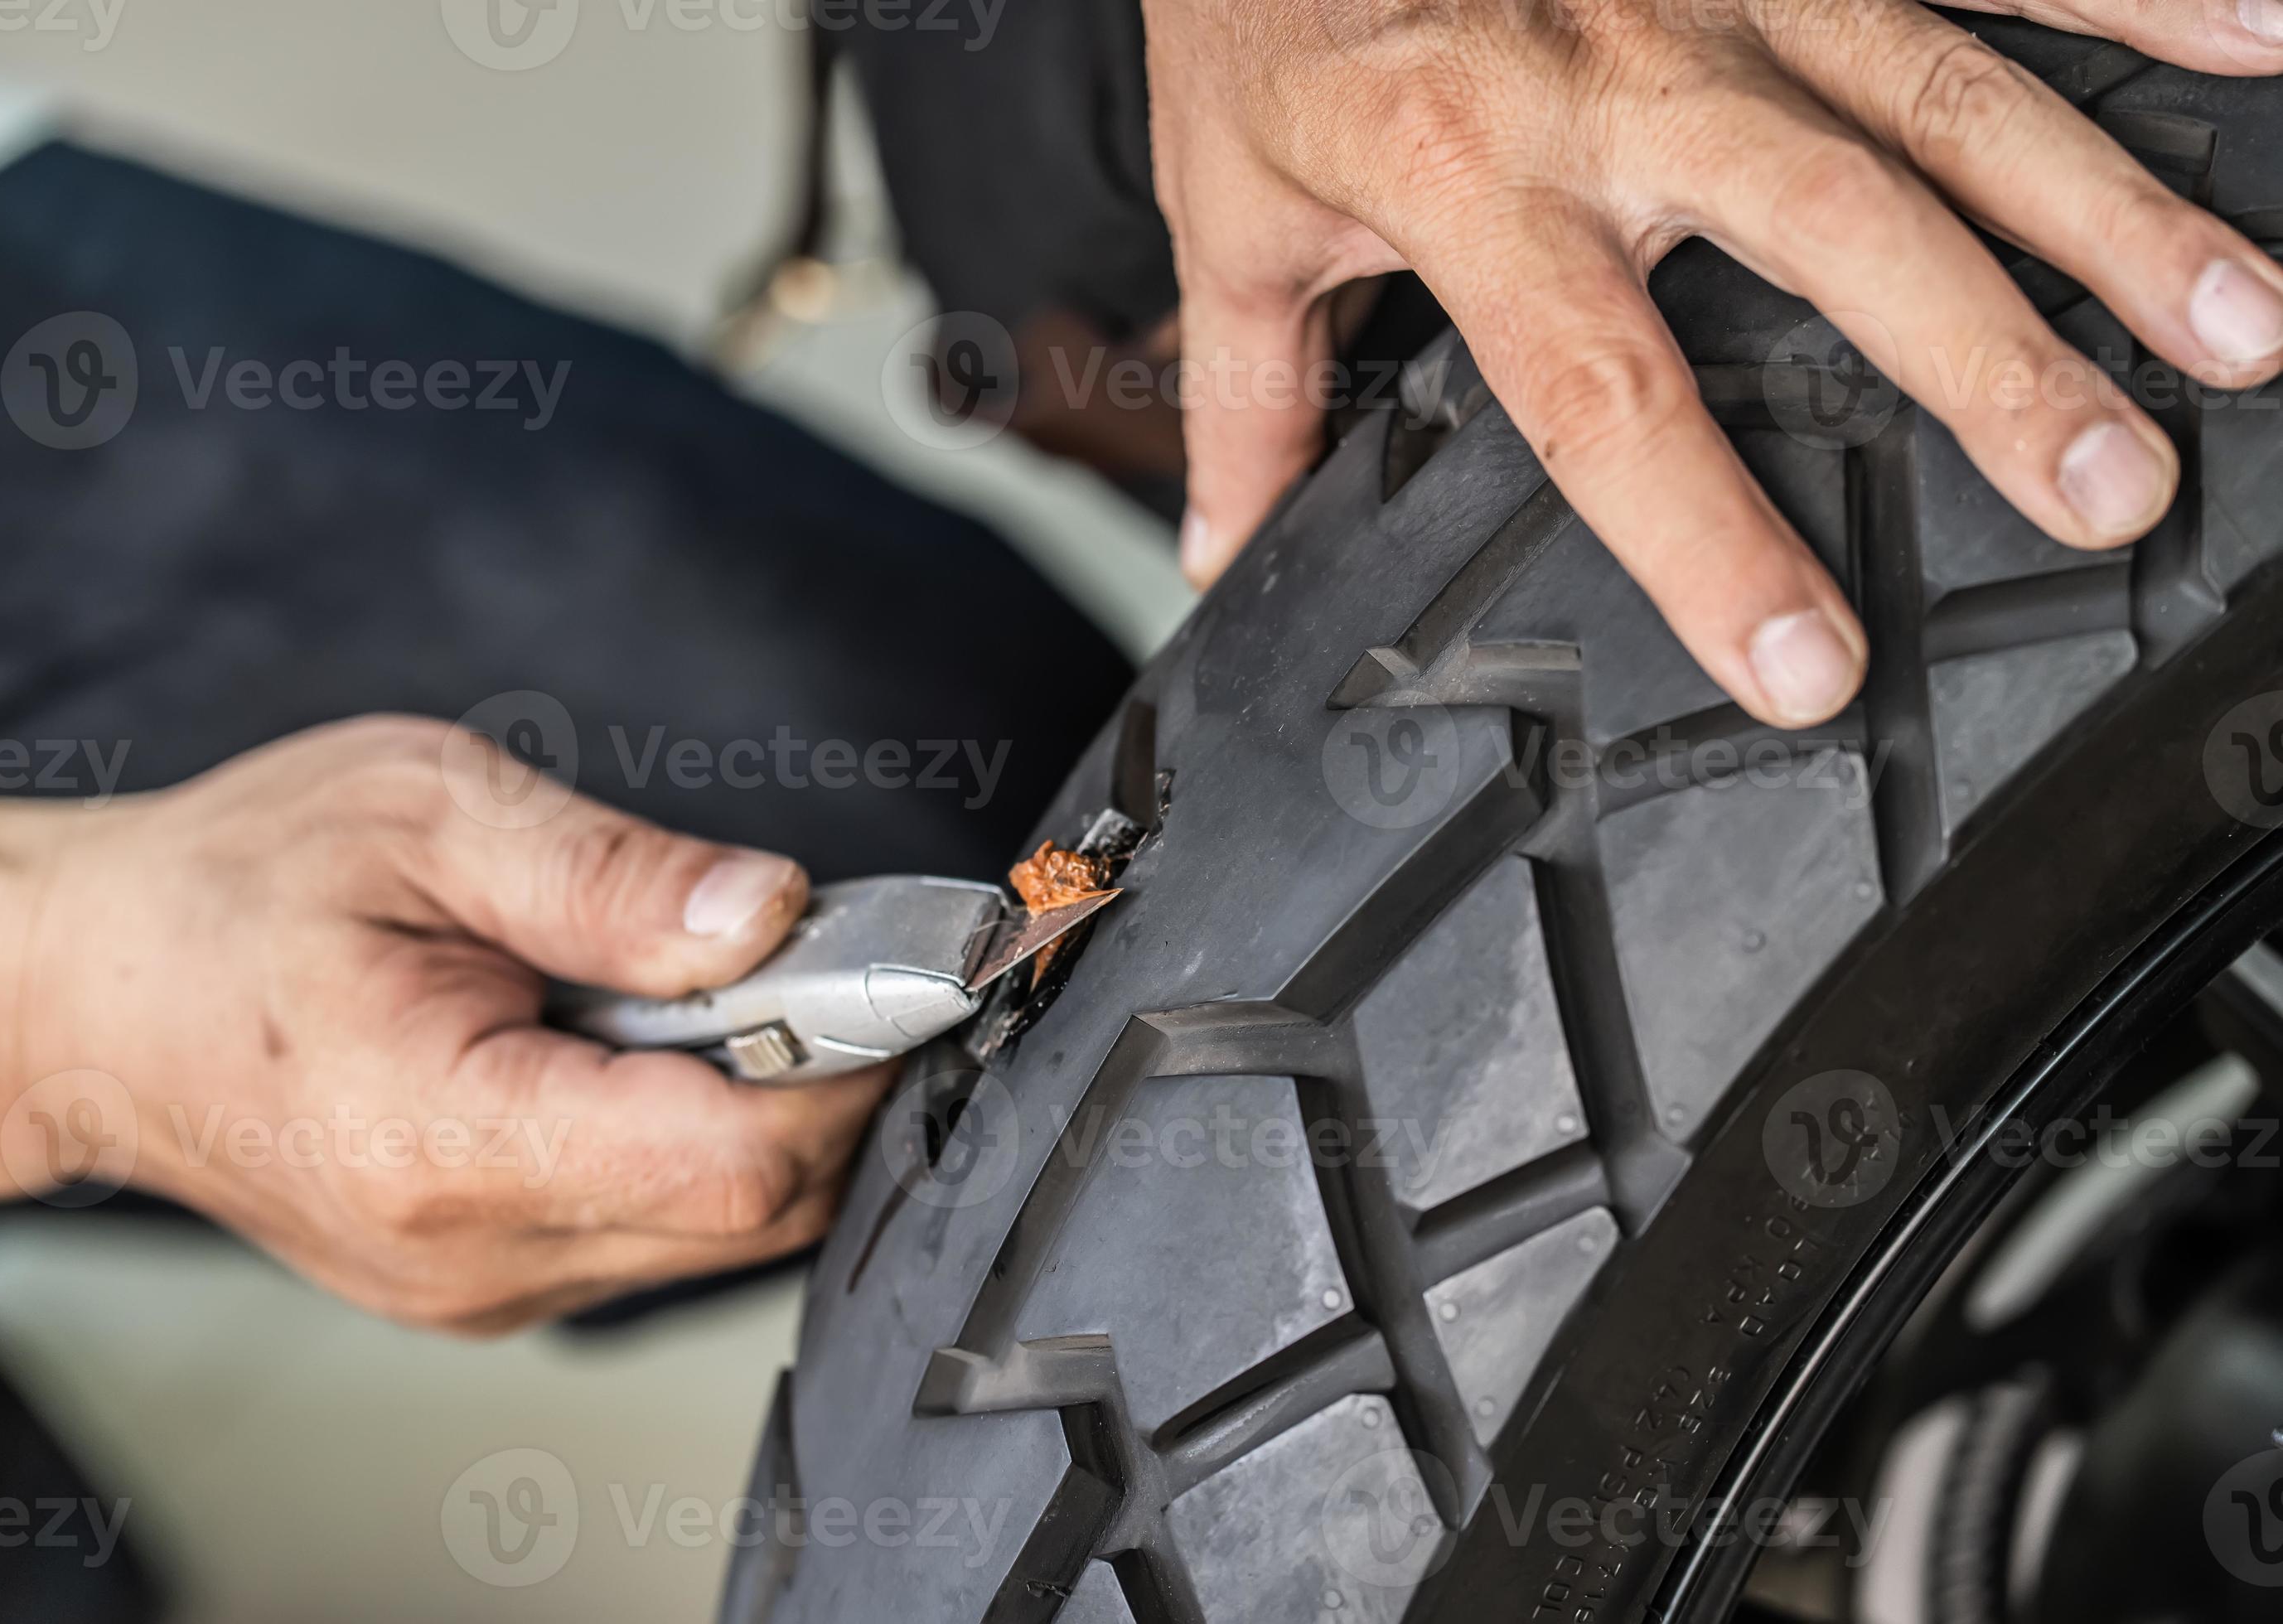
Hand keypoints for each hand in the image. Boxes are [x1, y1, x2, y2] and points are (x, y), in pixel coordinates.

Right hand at [0, 718, 891, 1332]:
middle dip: (824, 1076)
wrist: (85, 1000)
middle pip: (758, 1207)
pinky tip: (648, 1045)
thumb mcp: (423, 811)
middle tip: (804, 949)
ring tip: (700, 988)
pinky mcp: (497, 1284)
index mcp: (445, 1140)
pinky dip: (702, 1138)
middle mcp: (476, 1254)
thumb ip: (609, 875)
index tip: (884, 960)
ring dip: (768, 1108)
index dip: (842, 1058)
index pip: (733, 1156)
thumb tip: (770, 912)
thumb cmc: (229, 895)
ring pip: (727, 1230)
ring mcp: (486, 1289)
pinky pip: (665, 1230)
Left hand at [1146, 0, 2282, 724]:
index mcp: (1467, 174)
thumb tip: (1229, 551)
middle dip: (1989, 365)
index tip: (1807, 663)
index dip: (1709, 537)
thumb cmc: (1259, 6)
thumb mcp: (1231, 210)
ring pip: (1949, 89)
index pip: (1603, 393)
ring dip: (2109, 205)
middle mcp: (1619, 66)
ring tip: (2243, 320)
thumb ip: (1250, 393)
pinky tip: (2265, 37)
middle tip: (2115, 486)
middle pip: (1836, 229)